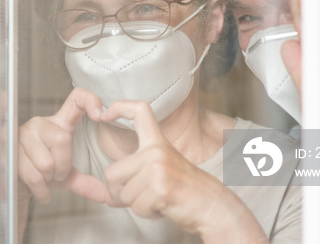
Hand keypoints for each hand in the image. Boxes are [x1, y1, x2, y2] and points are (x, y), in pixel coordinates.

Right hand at [17, 87, 108, 204]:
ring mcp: (24, 133)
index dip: (90, 101)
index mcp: (59, 123)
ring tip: (45, 179)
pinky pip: (33, 175)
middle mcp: (40, 123)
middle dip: (63, 166)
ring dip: (49, 178)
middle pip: (62, 139)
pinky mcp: (11, 149)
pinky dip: (41, 189)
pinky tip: (41, 189)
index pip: (76, 99)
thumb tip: (104, 195)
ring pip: (47, 161)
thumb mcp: (66, 176)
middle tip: (57, 174)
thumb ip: (84, 182)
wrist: (15, 184)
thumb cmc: (41, 173)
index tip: (100, 116)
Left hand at [100, 101, 266, 242]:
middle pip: (111, 174)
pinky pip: (136, 208)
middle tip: (143, 196)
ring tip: (159, 199)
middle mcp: (156, 151)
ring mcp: (158, 168)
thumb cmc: (184, 192)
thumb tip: (105, 196)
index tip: (104, 114)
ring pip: (123, 194)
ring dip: (137, 205)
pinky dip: (147, 214)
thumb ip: (132, 179)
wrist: (214, 207)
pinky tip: (164, 206)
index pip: (139, 111)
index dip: (119, 106)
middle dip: (120, 193)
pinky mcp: (161, 188)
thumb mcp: (159, 174)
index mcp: (157, 142)